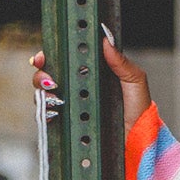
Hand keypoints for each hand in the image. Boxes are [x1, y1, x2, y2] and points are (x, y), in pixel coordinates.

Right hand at [29, 40, 152, 127]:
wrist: (139, 140)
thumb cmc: (138, 111)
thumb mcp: (135, 82)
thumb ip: (121, 62)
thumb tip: (106, 40)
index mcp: (90, 74)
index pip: (64, 60)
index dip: (51, 55)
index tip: (45, 56)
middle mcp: (78, 89)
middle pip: (48, 76)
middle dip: (41, 74)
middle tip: (49, 78)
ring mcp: (72, 107)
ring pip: (44, 95)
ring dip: (42, 92)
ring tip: (54, 93)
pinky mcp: (69, 126)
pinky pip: (49, 118)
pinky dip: (46, 112)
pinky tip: (54, 111)